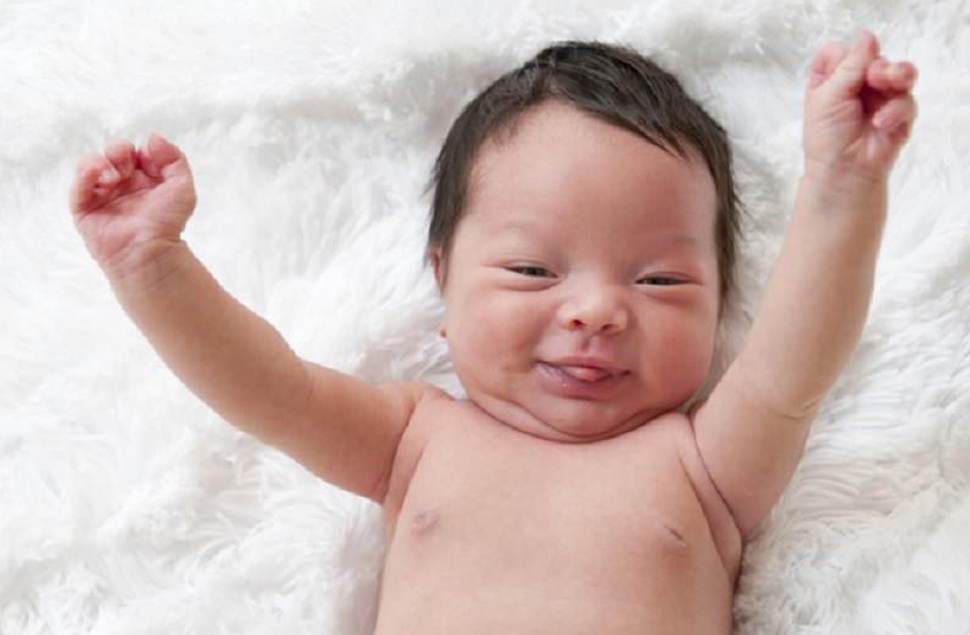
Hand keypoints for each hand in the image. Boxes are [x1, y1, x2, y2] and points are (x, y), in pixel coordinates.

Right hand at [69, 133, 196, 275]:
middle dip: (119, 150)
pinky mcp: (85, 208)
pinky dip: (85, 174)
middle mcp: (122, 185)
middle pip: (112, 152)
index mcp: (144, 179)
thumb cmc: (168, 223)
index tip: (151, 159)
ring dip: (101, 162)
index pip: (137, 152)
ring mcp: (102, 195)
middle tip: (127, 167)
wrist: (149, 250)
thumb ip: (174, 158)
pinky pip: (78, 185)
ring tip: (113, 178)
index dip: (143, 150)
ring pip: (91, 163)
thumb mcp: (182, 187)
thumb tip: (152, 136)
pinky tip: (100, 176)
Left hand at [803, 31, 917, 183]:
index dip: (844, 56)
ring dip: (897, 74)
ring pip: (900, 72)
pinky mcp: (900, 115)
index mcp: (832, 81)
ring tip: (888, 83)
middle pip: (875, 58)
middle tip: (873, 77)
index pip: (841, 52)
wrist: (843, 173)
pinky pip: (908, 100)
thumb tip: (868, 37)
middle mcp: (857, 86)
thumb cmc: (826, 137)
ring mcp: (881, 99)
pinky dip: (896, 110)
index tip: (839, 70)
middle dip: (876, 65)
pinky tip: (881, 122)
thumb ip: (849, 66)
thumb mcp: (827, 97)